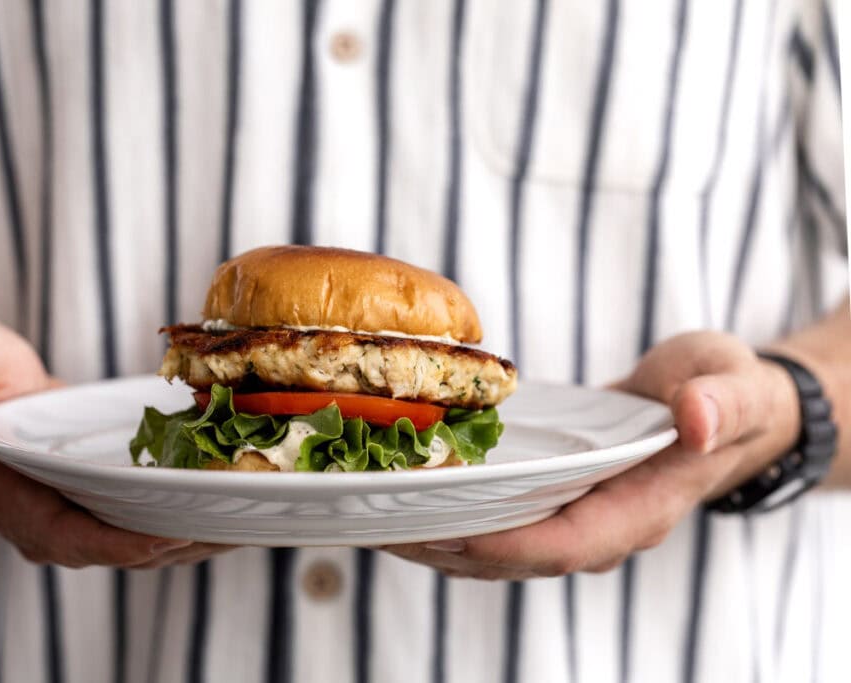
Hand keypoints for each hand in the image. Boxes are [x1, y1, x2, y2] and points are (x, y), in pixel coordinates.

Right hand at [0, 315, 228, 568]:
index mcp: (2, 495)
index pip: (64, 536)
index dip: (118, 542)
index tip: (171, 535)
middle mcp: (41, 516)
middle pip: (115, 547)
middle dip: (176, 543)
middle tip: (235, 527)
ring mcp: (73, 509)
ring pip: (138, 538)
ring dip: (193, 534)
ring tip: (250, 519)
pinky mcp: (99, 494)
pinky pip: (146, 514)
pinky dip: (187, 511)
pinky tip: (232, 497)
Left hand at [383, 331, 800, 579]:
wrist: (722, 406)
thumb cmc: (727, 393)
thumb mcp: (733, 384)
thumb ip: (721, 403)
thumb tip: (696, 417)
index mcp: (643, 509)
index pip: (566, 545)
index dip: (506, 546)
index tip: (445, 533)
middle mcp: (603, 527)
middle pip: (515, 557)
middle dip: (446, 547)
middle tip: (377, 524)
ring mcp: (576, 518)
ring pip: (497, 548)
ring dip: (435, 539)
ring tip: (372, 517)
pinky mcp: (555, 500)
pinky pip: (497, 522)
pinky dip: (452, 517)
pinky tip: (407, 497)